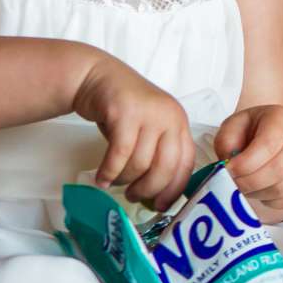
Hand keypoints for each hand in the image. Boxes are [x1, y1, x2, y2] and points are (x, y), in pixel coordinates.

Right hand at [70, 56, 197, 212]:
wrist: (97, 77)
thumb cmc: (123, 109)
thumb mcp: (149, 128)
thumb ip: (157, 153)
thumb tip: (157, 194)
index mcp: (180, 123)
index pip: (185, 164)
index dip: (174, 189)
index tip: (161, 206)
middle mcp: (170, 117)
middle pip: (165, 167)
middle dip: (148, 189)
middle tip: (133, 197)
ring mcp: (148, 114)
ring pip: (140, 163)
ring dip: (124, 180)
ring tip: (113, 182)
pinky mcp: (125, 112)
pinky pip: (119, 153)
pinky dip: (109, 171)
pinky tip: (101, 178)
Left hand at [214, 105, 282, 222]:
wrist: (279, 138)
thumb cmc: (253, 131)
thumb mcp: (234, 126)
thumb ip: (226, 142)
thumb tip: (229, 168)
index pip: (268, 145)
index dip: (244, 163)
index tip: (227, 170)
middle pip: (278, 169)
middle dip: (248, 182)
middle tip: (232, 183)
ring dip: (257, 193)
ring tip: (245, 185)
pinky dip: (269, 201)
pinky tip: (260, 190)